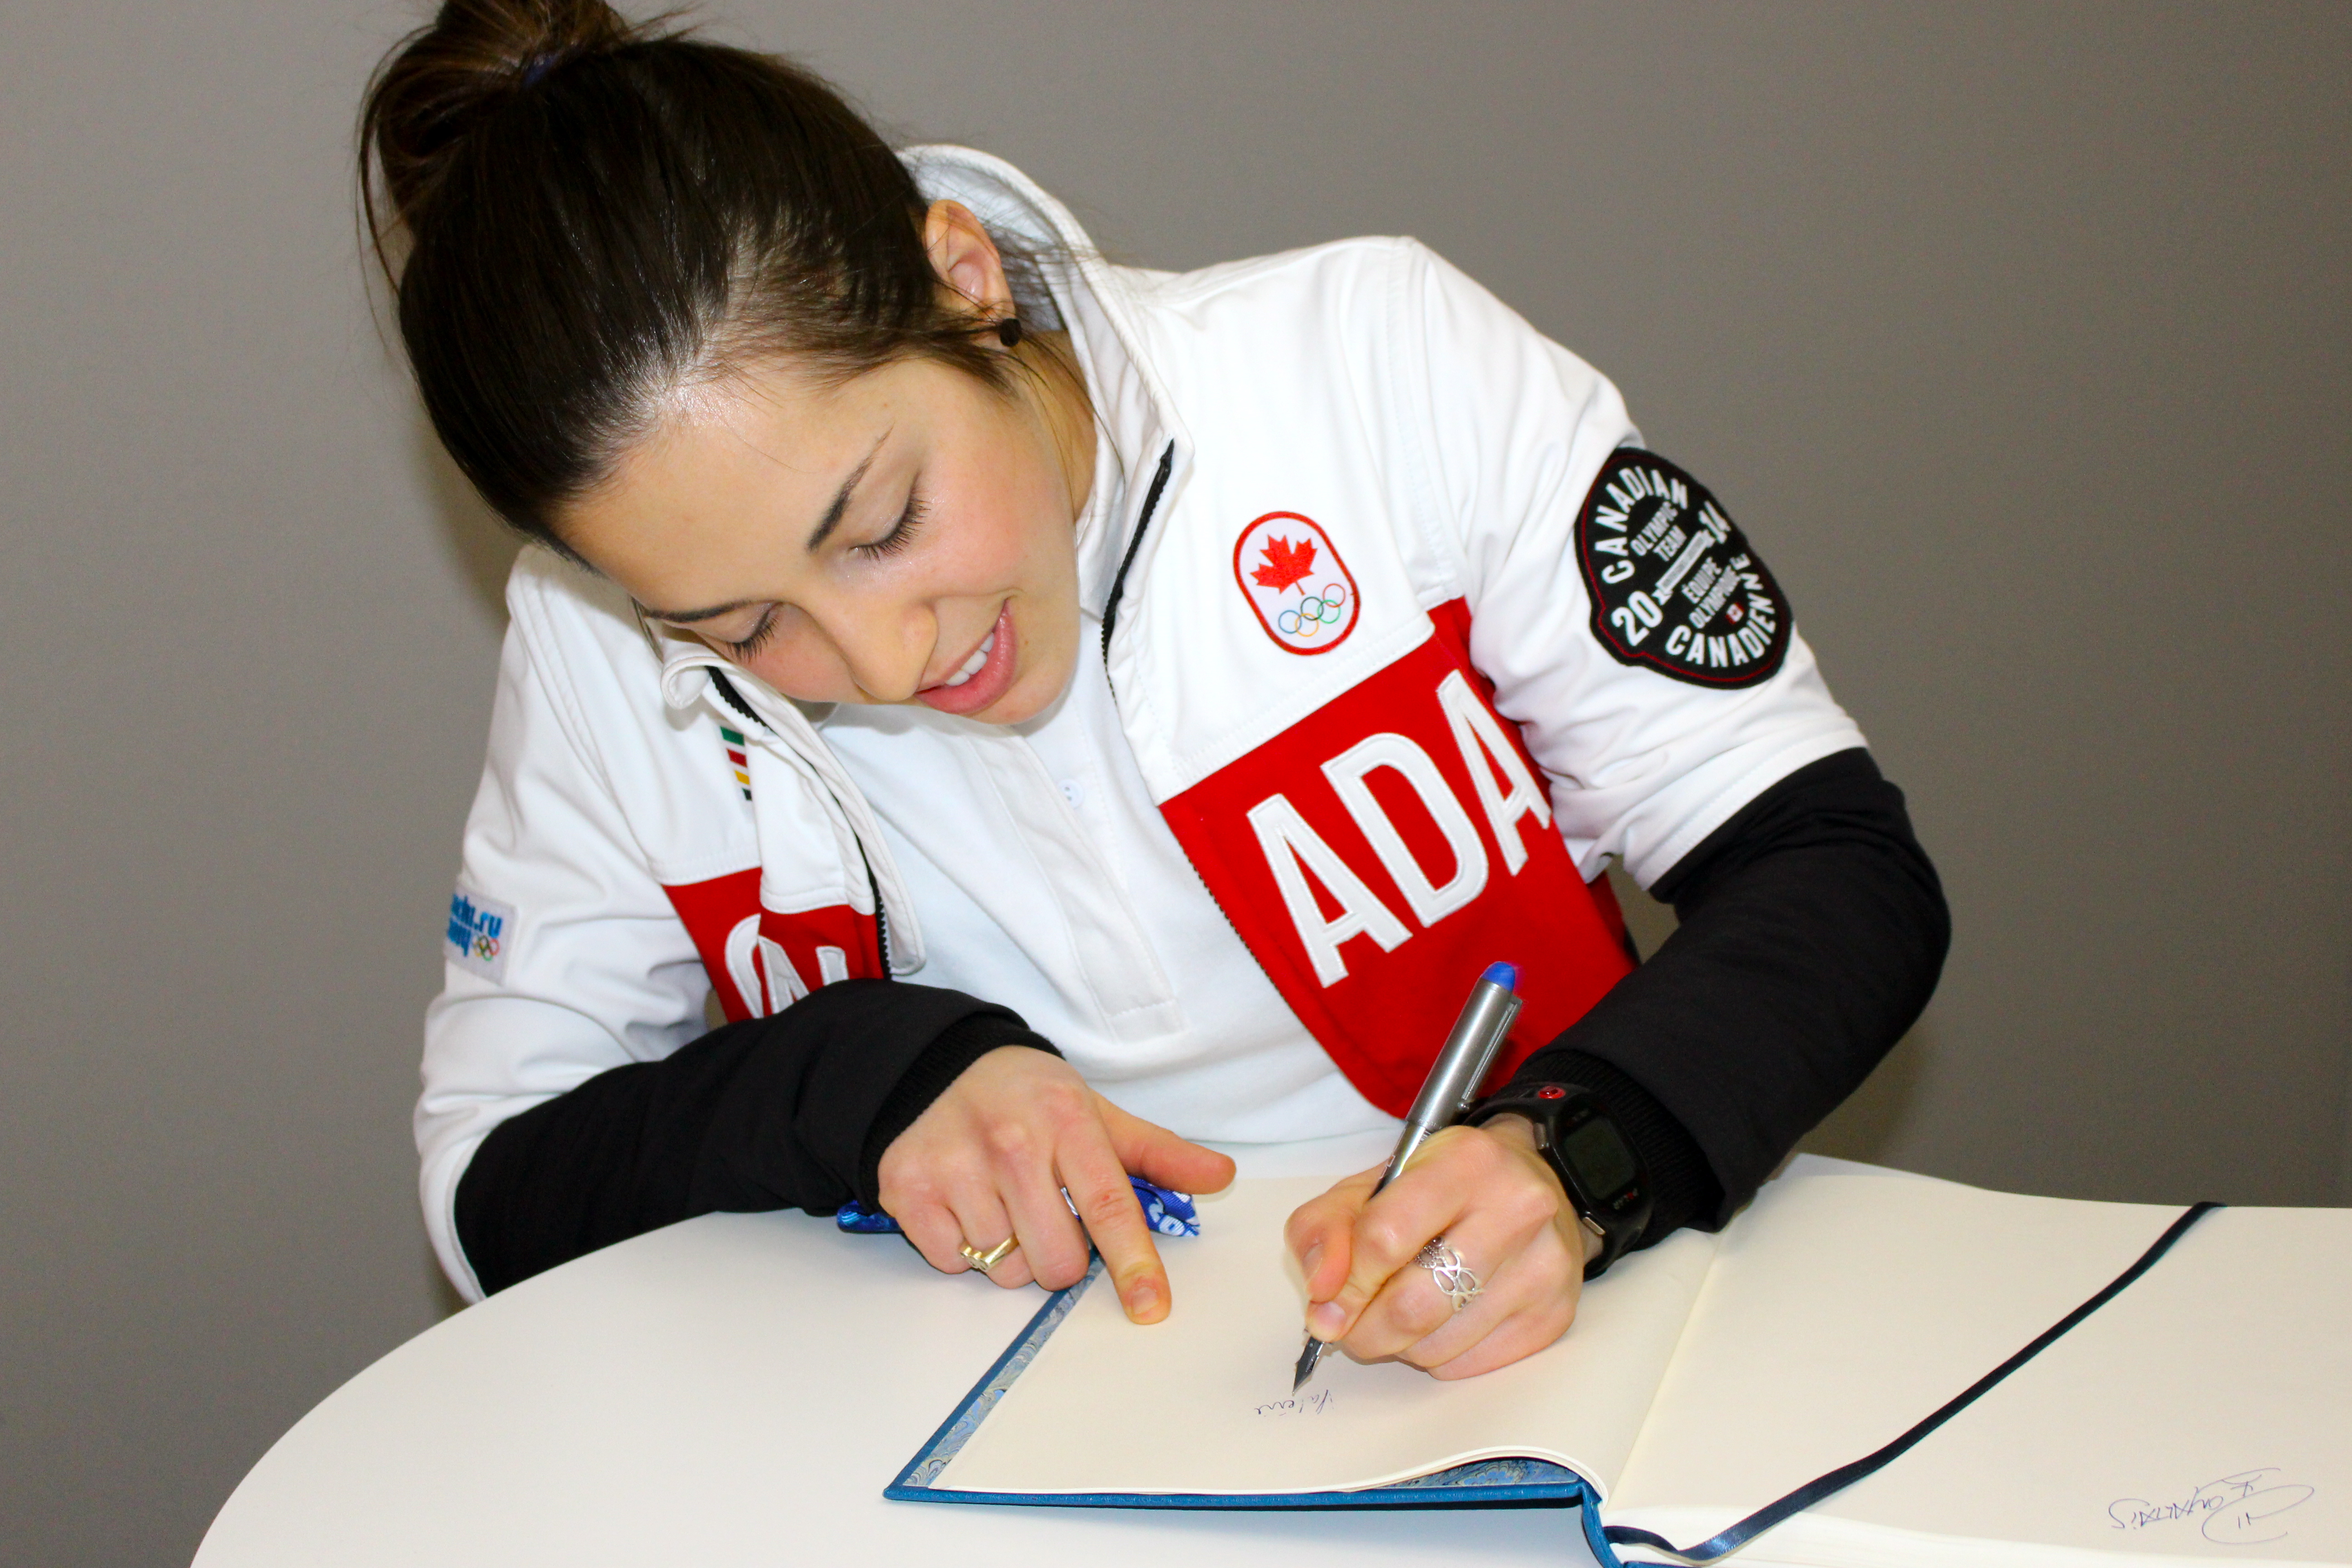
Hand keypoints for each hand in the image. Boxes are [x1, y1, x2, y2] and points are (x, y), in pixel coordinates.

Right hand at [877, 1046, 1235, 1323]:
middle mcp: (1010, 1143)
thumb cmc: (1026, 1096)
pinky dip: (964, 1248)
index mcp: (1066, 1120)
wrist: (935, 1065)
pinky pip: (954, 1263)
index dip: (1133, 1263)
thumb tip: (1220, 1176)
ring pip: (1005, 1269)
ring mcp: (954, 1167)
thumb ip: (1158, 1152)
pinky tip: (965, 1204)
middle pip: (1056, 1258)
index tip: (1150, 1306)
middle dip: (1062, 1257)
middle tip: (1050, 1217)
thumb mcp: (1095, 1112)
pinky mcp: (907, 1190)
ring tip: (1002, 1201)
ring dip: (1012, 1253)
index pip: (1109, 1205)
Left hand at [1283, 1118, 1586, 1379]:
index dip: (1344, 1283)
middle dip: (1365, 1329)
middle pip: (1413, 1305)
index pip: (1385, 1238)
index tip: (1327, 1302)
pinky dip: (1436, 1355)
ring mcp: (1543, 1267)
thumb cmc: (1439, 1187)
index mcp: (1466, 1162)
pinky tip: (1440, 1320)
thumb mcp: (1368, 1187)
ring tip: (1402, 1309)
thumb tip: (1322, 1300)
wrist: (1526, 1188)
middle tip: (1351, 1325)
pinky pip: (1468, 1365)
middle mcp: (1517, 1209)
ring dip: (1400, 1344)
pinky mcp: (1553, 1315)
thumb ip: (1323, 1230)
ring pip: (1438, 1346)